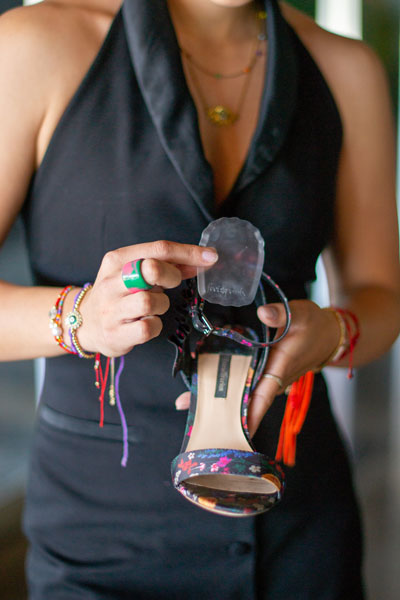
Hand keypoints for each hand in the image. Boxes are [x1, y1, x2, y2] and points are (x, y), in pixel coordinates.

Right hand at [77, 240, 217, 356]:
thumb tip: (201, 260)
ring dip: (162, 304)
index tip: (211, 257)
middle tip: (171, 284)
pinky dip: (155, 325)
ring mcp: (111, 309)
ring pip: (151, 301)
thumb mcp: (135, 272)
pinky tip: (147, 323)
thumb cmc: (119, 295)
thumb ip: (166, 265)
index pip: (158, 249)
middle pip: (152, 269)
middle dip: (171, 275)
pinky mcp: (116, 334)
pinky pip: (148, 327)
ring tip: (153, 307)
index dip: (189, 252)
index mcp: (117, 260)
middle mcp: (111, 282)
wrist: (84, 323)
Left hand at [175, 300, 340, 436]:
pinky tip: (202, 385)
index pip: (261, 397)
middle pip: (244, 400)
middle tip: (195, 421)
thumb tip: (264, 314)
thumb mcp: (300, 314)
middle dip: (222, 411)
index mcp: (279, 368)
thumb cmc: (314, 325)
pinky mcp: (263, 372)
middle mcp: (271, 378)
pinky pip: (242, 383)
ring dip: (218, 398)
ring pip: (241, 393)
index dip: (247, 414)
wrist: (328, 334)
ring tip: (187, 403)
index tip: (232, 431)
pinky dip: (225, 385)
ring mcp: (266, 377)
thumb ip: (281, 314)